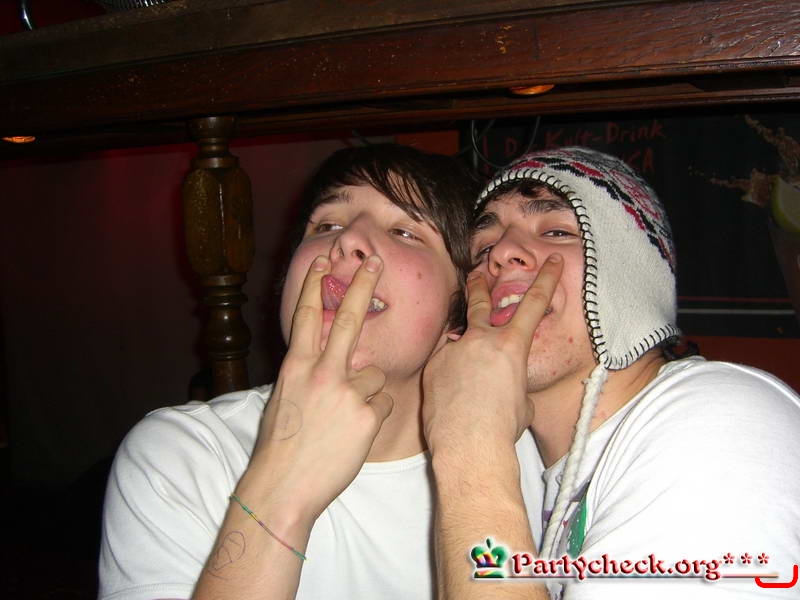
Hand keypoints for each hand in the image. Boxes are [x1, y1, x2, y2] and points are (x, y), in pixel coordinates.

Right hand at [242, 254, 393, 524]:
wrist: (282, 487)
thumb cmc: (281, 446)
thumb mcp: (286, 398)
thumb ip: (309, 373)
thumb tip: (330, 359)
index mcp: (296, 367)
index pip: (306, 316)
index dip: (314, 285)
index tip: (322, 259)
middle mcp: (321, 373)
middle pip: (346, 319)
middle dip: (362, 285)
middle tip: (377, 261)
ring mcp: (346, 393)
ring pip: (375, 376)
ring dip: (367, 394)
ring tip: (344, 421)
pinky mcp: (367, 416)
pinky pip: (383, 404)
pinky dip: (373, 417)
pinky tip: (353, 435)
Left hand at [422, 254, 562, 459]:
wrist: (469, 444)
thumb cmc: (502, 428)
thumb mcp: (521, 401)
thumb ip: (511, 380)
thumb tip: (502, 383)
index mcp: (511, 347)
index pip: (533, 304)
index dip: (546, 279)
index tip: (551, 262)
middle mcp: (481, 340)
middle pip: (481, 303)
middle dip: (481, 285)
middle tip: (477, 272)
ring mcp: (453, 350)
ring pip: (458, 342)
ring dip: (462, 353)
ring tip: (464, 375)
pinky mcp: (433, 365)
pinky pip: (443, 364)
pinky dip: (448, 376)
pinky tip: (451, 397)